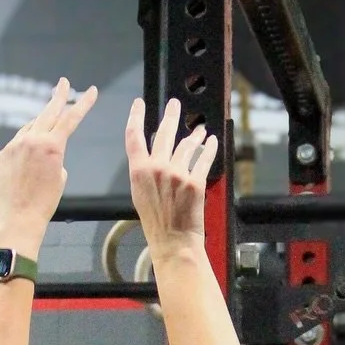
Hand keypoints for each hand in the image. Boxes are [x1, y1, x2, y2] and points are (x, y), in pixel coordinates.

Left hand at [0, 77, 96, 251]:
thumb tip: (43, 148)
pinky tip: (23, 172)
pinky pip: (14, 148)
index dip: (83, 103)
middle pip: (47, 112)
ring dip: (38, 130)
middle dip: (58, 97)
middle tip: (63, 83)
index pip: (70, 118)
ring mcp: (12, 146)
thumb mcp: (60, 177)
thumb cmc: (44, 203)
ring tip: (44, 142)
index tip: (91, 91)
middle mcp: (30, 140)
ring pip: (28, 130)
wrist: (17, 219)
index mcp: (51, 146)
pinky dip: (21, 154)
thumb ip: (54, 155)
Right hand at [126, 98, 217, 256]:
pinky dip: (209, 148)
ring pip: (187, 145)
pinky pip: (204, 158)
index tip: (139, 104)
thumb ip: (145, 172)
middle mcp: (156, 168)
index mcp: (138, 171)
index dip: (135, 117)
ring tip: (200, 130)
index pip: (133, 137)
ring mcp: (177, 173)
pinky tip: (211, 141)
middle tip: (175, 103)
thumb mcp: (140, 194)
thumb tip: (153, 154)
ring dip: (195, 135)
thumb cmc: (156, 222)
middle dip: (171, 115)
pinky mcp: (195, 181)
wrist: (172, 241)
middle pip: (164, 133)